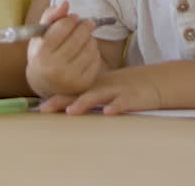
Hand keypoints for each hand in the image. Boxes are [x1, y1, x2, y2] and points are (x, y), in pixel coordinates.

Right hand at [25, 1, 104, 97]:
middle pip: (79, 36)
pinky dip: (94, 52)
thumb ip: (51, 16)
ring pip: (90, 47)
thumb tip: (66, 3)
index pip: (63, 26)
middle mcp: (55, 67)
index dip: (71, 19)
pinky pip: (96, 59)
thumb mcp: (40, 35)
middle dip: (85, 26)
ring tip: (85, 38)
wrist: (44, 84)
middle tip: (87, 23)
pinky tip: (87, 51)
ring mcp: (70, 78)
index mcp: (41, 53)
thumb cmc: (42, 54)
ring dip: (90, 38)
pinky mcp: (83, 84)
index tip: (74, 18)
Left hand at [39, 68, 162, 115]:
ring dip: (84, 102)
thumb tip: (65, 106)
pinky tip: (108, 112)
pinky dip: (115, 107)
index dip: (56, 98)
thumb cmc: (126, 88)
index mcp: (94, 86)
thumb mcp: (106, 88)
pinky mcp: (132, 97)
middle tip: (45, 109)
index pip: (72, 91)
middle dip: (62, 101)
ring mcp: (116, 91)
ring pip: (98, 96)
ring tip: (71, 110)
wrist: (155, 82)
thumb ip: (88, 94)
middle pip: (79, 93)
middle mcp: (102, 87)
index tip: (39, 108)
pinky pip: (123, 102)